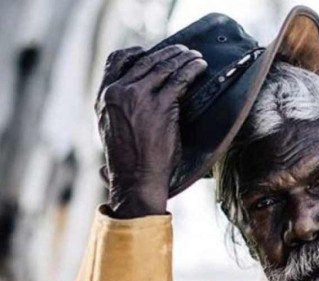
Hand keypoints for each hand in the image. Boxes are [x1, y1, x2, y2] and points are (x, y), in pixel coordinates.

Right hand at [96, 44, 206, 218]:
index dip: (136, 53)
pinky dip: (192, 69)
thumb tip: (129, 102)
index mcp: (103, 97)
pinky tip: (200, 67)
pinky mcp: (160, 105)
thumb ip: (117, 110)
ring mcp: (138, 96)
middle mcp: (118, 92)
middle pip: (145, 60)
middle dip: (167, 53)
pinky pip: (180, 79)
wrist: (136, 179)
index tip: (150, 51)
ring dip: (183, 58)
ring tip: (195, 57)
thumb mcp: (110, 130)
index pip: (116, 60)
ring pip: (164, 66)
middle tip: (183, 51)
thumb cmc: (128, 162)